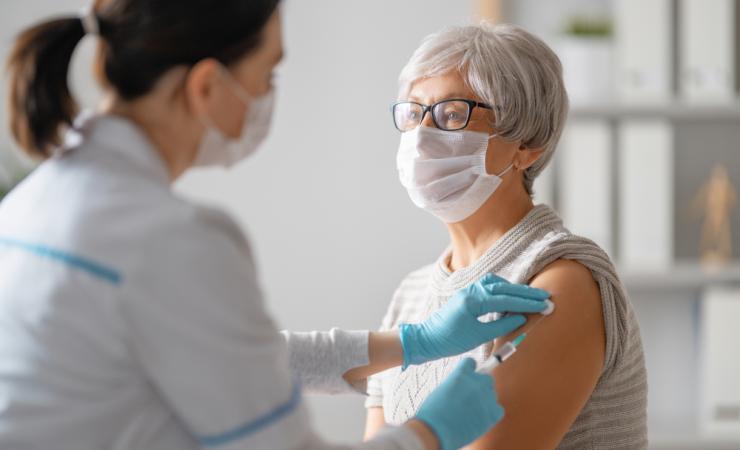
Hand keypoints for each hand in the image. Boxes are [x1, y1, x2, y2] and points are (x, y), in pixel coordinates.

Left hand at [399, 273, 548, 368]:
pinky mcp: (467, 295)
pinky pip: (488, 286)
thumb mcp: (478, 337)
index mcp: (474, 300)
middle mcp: (471, 291)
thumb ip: (501, 326)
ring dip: (514, 289)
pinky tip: (510, 295)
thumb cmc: (450, 340)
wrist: (427, 339)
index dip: (527, 303)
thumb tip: (521, 318)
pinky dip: (502, 289)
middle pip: (504, 288)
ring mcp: (468, 291)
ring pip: (496, 284)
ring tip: (531, 296)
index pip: (506, 299)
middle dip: (526, 293)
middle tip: (545, 297)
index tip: (544, 305)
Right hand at [413, 358, 502, 449]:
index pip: (471, 363)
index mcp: (462, 373)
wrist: (437, 430)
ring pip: (491, 394)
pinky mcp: (493, 413)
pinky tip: (479, 419)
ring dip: (483, 401)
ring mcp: (486, 396)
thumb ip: (456, 384)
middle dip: (479, 386)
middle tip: (469, 398)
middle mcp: (477, 381)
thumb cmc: (434, 412)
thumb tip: (464, 388)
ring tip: (469, 413)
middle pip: (486, 378)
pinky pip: (498, 410)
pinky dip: (491, 414)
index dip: (468, 371)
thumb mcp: (442, 389)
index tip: (466, 378)